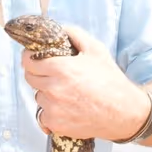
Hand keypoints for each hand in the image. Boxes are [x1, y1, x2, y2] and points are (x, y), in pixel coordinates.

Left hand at [19, 25, 148, 140]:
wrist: (124, 112)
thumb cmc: (111, 81)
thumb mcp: (96, 50)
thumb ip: (74, 34)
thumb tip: (58, 28)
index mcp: (61, 68)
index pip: (28, 61)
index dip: (30, 57)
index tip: (35, 57)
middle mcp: (54, 89)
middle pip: (30, 78)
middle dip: (38, 73)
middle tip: (52, 73)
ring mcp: (54, 108)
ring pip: (38, 96)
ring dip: (46, 93)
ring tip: (66, 92)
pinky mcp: (56, 124)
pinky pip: (43, 114)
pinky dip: (52, 111)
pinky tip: (67, 107)